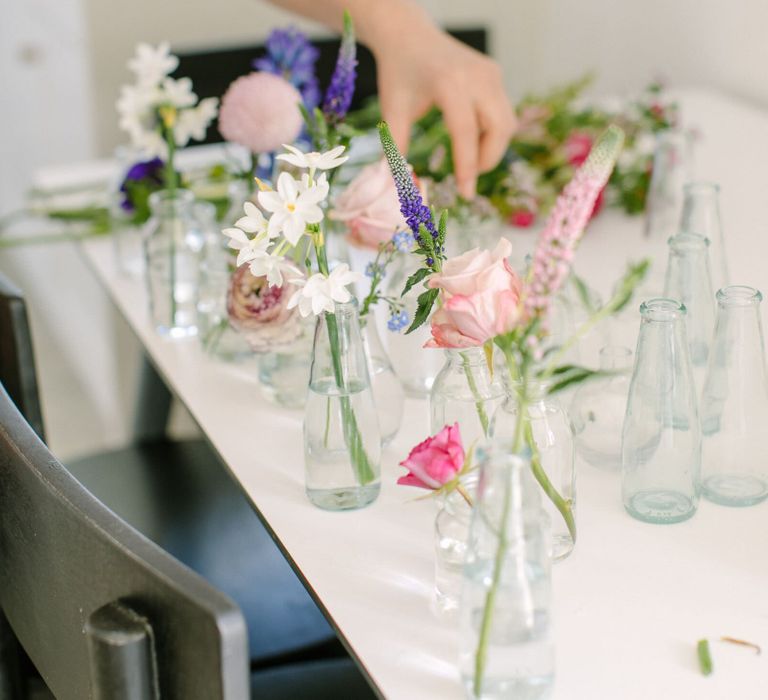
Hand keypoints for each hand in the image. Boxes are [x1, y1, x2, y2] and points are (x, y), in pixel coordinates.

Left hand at [372, 22, 515, 198]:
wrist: (409, 36)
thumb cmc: (399, 74)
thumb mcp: (392, 111)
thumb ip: (397, 149)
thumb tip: (401, 188)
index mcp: (449, 83)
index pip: (466, 132)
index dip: (468, 167)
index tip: (465, 194)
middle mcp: (477, 76)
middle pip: (500, 129)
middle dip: (487, 159)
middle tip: (468, 177)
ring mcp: (490, 73)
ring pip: (507, 123)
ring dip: (492, 148)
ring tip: (468, 158)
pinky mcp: (495, 74)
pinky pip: (503, 112)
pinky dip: (492, 132)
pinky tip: (472, 138)